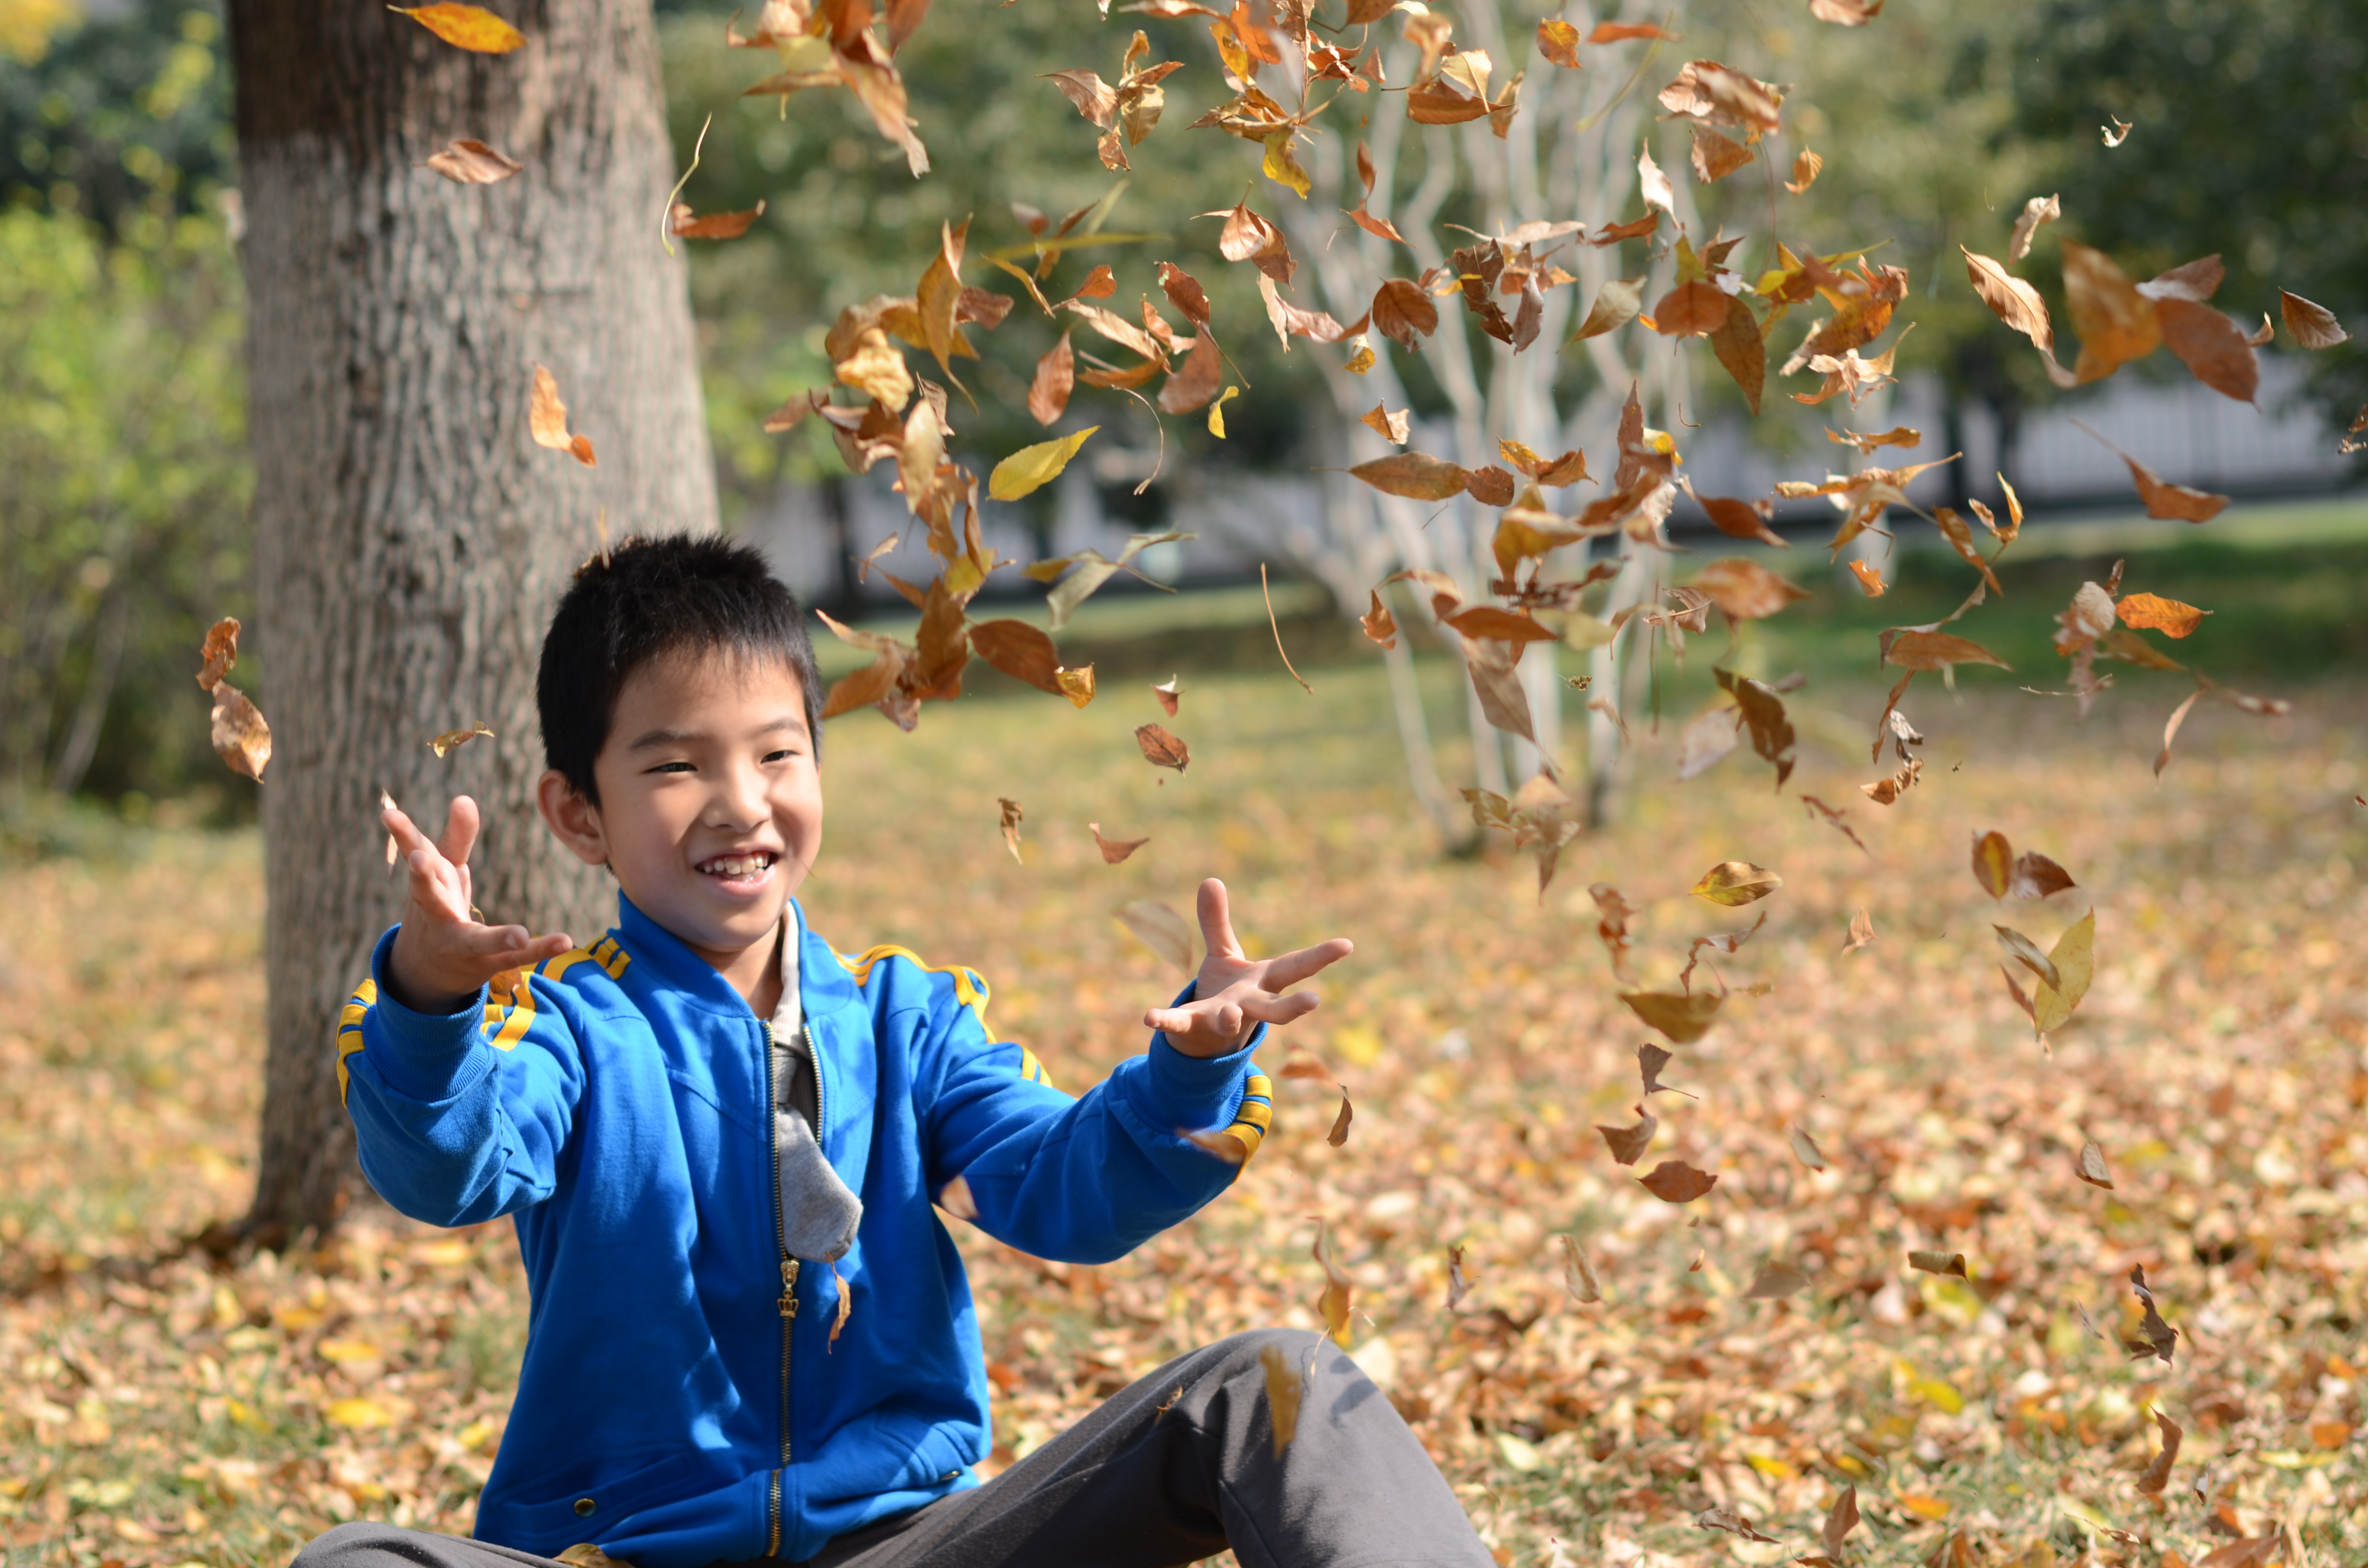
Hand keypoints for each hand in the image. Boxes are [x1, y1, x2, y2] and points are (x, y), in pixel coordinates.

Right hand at [382, 795, 572, 1013]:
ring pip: (475, 941)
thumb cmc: (437, 905)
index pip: (413, 855)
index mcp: (426, 887)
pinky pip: (513, 957)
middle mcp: (436, 915)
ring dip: (497, 937)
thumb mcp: (444, 871)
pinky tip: (565, 941)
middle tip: (417, 858)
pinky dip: (539, 950)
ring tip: (520, 935)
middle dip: (422, 876)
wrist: (424, 968)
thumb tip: (464, 798)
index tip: (389, 813)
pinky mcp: (484, 962)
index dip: (403, 833)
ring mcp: (458, 943)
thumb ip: (458, 837)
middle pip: (428, 897)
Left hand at [1142, 878, 1353, 1057]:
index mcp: (1263, 982)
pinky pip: (1178, 1023)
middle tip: (1314, 1001)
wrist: (1204, 1038)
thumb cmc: (1226, 993)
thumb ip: (1216, 921)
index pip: (1296, 968)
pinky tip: (1149, 1017)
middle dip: (1293, 1007)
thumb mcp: (1224, 954)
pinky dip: (1165, 1020)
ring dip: (1230, 1017)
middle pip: (1274, 1008)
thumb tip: (1211, 879)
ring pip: (1231, 1020)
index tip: (1347, 945)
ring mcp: (1222, 1018)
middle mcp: (1248, 1004)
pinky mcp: (1192, 1025)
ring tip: (1230, 1014)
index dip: (1321, 956)